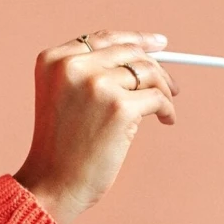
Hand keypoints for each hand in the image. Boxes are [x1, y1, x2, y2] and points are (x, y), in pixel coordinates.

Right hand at [14, 29, 179, 223]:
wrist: (52, 185)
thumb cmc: (61, 148)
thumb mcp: (64, 97)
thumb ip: (91, 73)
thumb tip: (145, 57)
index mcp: (54, 60)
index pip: (104, 38)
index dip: (136, 39)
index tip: (159, 44)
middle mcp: (73, 66)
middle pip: (130, 52)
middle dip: (156, 67)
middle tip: (171, 85)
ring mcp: (97, 84)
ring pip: (148, 72)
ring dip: (164, 90)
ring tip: (165, 109)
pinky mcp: (120, 107)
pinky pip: (157, 97)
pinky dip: (167, 109)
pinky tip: (166, 120)